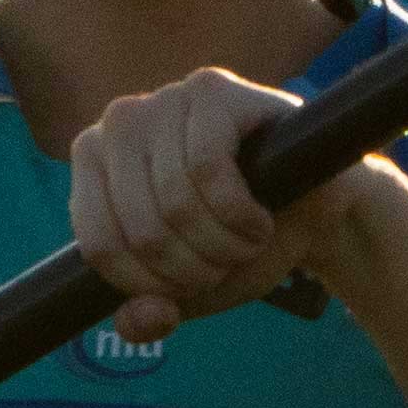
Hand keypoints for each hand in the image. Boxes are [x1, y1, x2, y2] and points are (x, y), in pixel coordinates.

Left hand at [66, 67, 362, 341]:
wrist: (314, 210)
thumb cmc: (238, 242)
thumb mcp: (189, 292)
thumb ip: (148, 316)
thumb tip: (142, 319)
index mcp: (93, 165)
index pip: (99, 246)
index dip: (151, 285)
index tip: (190, 285)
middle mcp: (119, 124)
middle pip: (140, 230)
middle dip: (195, 268)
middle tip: (227, 260)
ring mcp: (163, 99)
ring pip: (174, 202)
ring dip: (224, 245)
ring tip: (248, 240)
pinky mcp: (211, 88)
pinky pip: (207, 167)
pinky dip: (240, 213)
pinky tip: (260, 216)